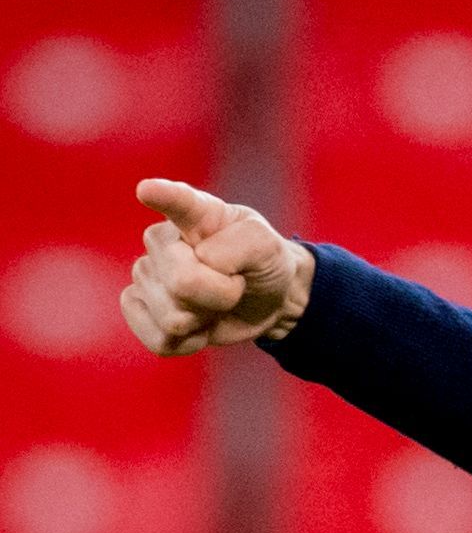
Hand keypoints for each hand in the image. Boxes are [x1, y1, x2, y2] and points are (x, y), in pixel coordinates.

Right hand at [121, 178, 314, 355]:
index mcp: (194, 215)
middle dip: (222, 294)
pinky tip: (199, 325)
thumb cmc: (264, 262)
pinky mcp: (142, 311)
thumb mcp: (267, 246)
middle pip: (182, 282)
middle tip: (234, 284)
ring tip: (216, 301)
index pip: (177, 202)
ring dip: (206, 318)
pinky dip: (190, 342)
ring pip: (172, 318)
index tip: (149, 190)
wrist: (269, 297)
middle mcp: (160, 243)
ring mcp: (145, 277)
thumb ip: (239, 246)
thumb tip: (202, 259)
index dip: (163, 196)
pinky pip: (158, 340)